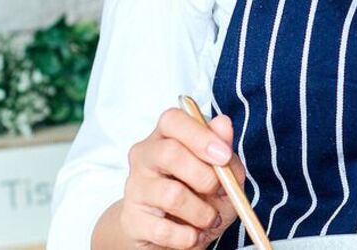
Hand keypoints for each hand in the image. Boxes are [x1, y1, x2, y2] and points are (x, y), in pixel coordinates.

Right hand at [117, 108, 244, 249]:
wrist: (171, 232)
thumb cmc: (200, 194)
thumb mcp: (223, 172)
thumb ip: (224, 149)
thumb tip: (222, 123)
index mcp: (167, 136)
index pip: (172, 120)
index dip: (201, 135)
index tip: (224, 156)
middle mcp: (144, 157)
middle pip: (170, 153)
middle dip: (205, 176)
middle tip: (220, 191)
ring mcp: (134, 188)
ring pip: (171, 194)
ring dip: (202, 212)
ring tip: (210, 219)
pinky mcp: (131, 219)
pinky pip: (163, 229)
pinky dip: (187, 236)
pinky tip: (193, 235)